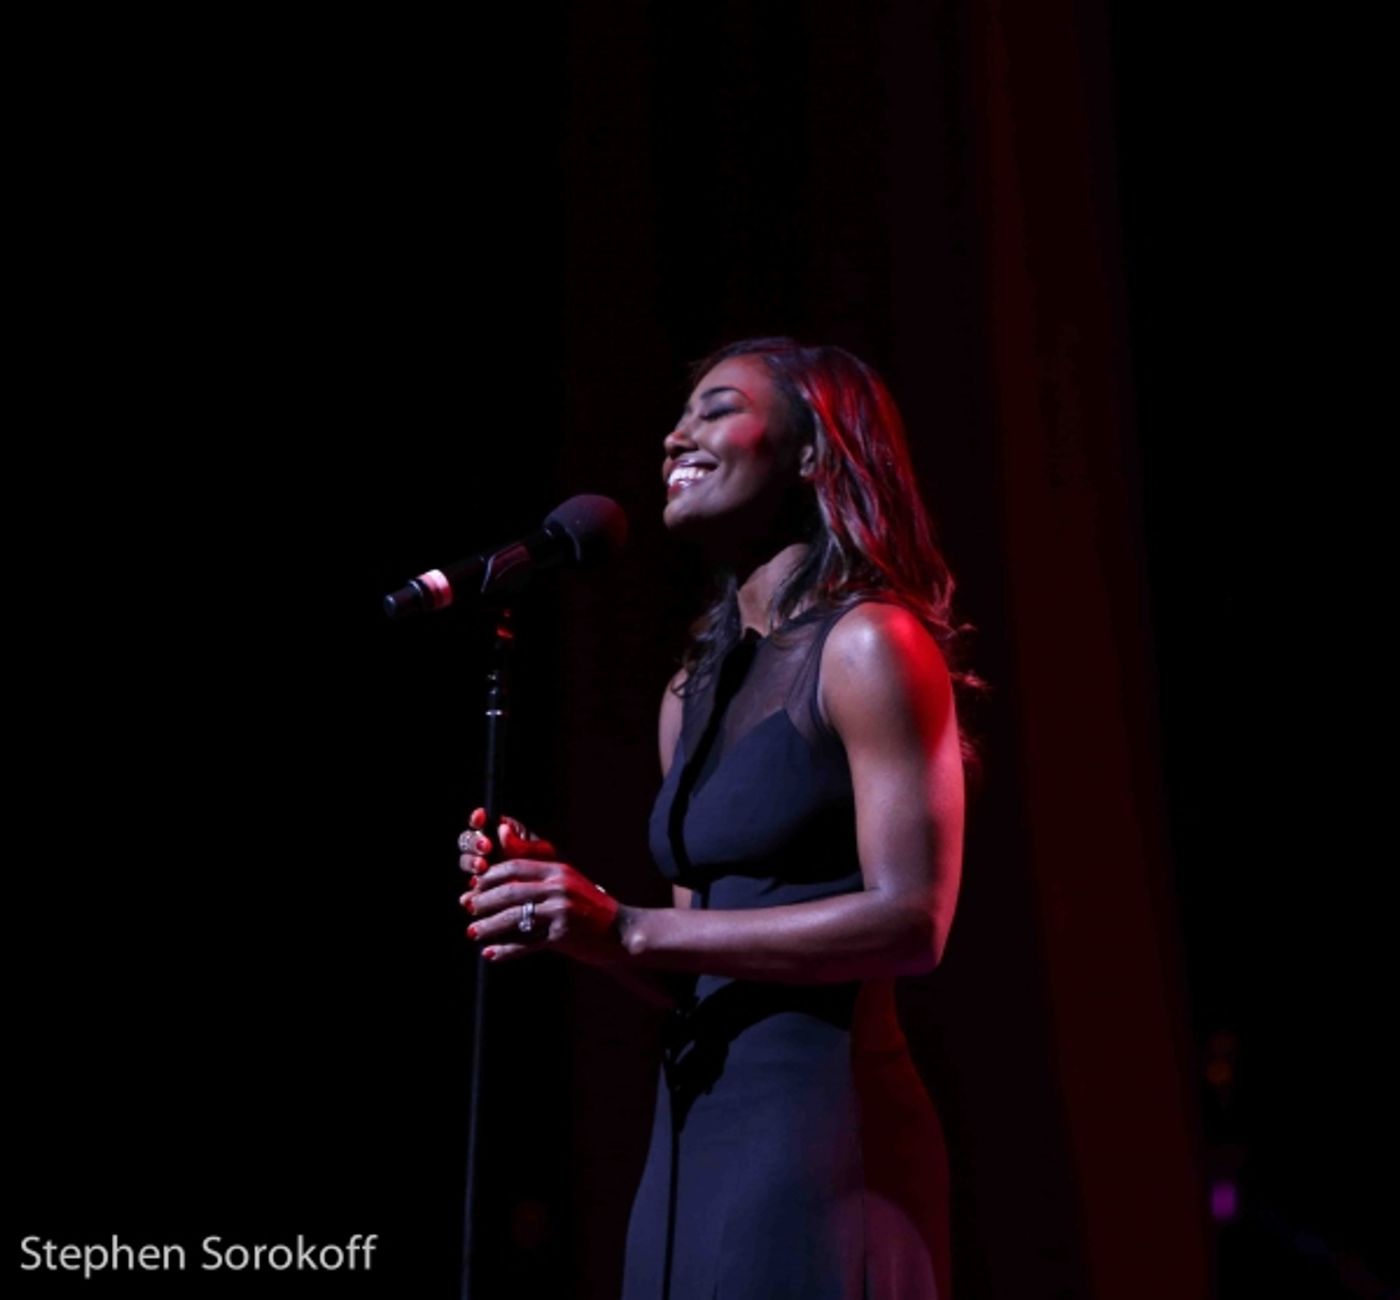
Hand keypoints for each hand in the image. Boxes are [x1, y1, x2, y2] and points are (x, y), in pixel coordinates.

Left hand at [458, 807, 624, 965]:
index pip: (514, 867)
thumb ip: (542, 877)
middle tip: (467, 907)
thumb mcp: (569, 883)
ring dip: (489, 926)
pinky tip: (491, 954)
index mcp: (557, 870)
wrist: (622, 931)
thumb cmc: (591, 908)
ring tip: (472, 932)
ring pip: (514, 917)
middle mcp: (558, 887)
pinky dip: (506, 950)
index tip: (475, 886)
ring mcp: (561, 911)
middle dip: (483, 900)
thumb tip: (506, 878)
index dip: (490, 877)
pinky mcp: (562, 935)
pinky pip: (526, 943)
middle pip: (510, 891)